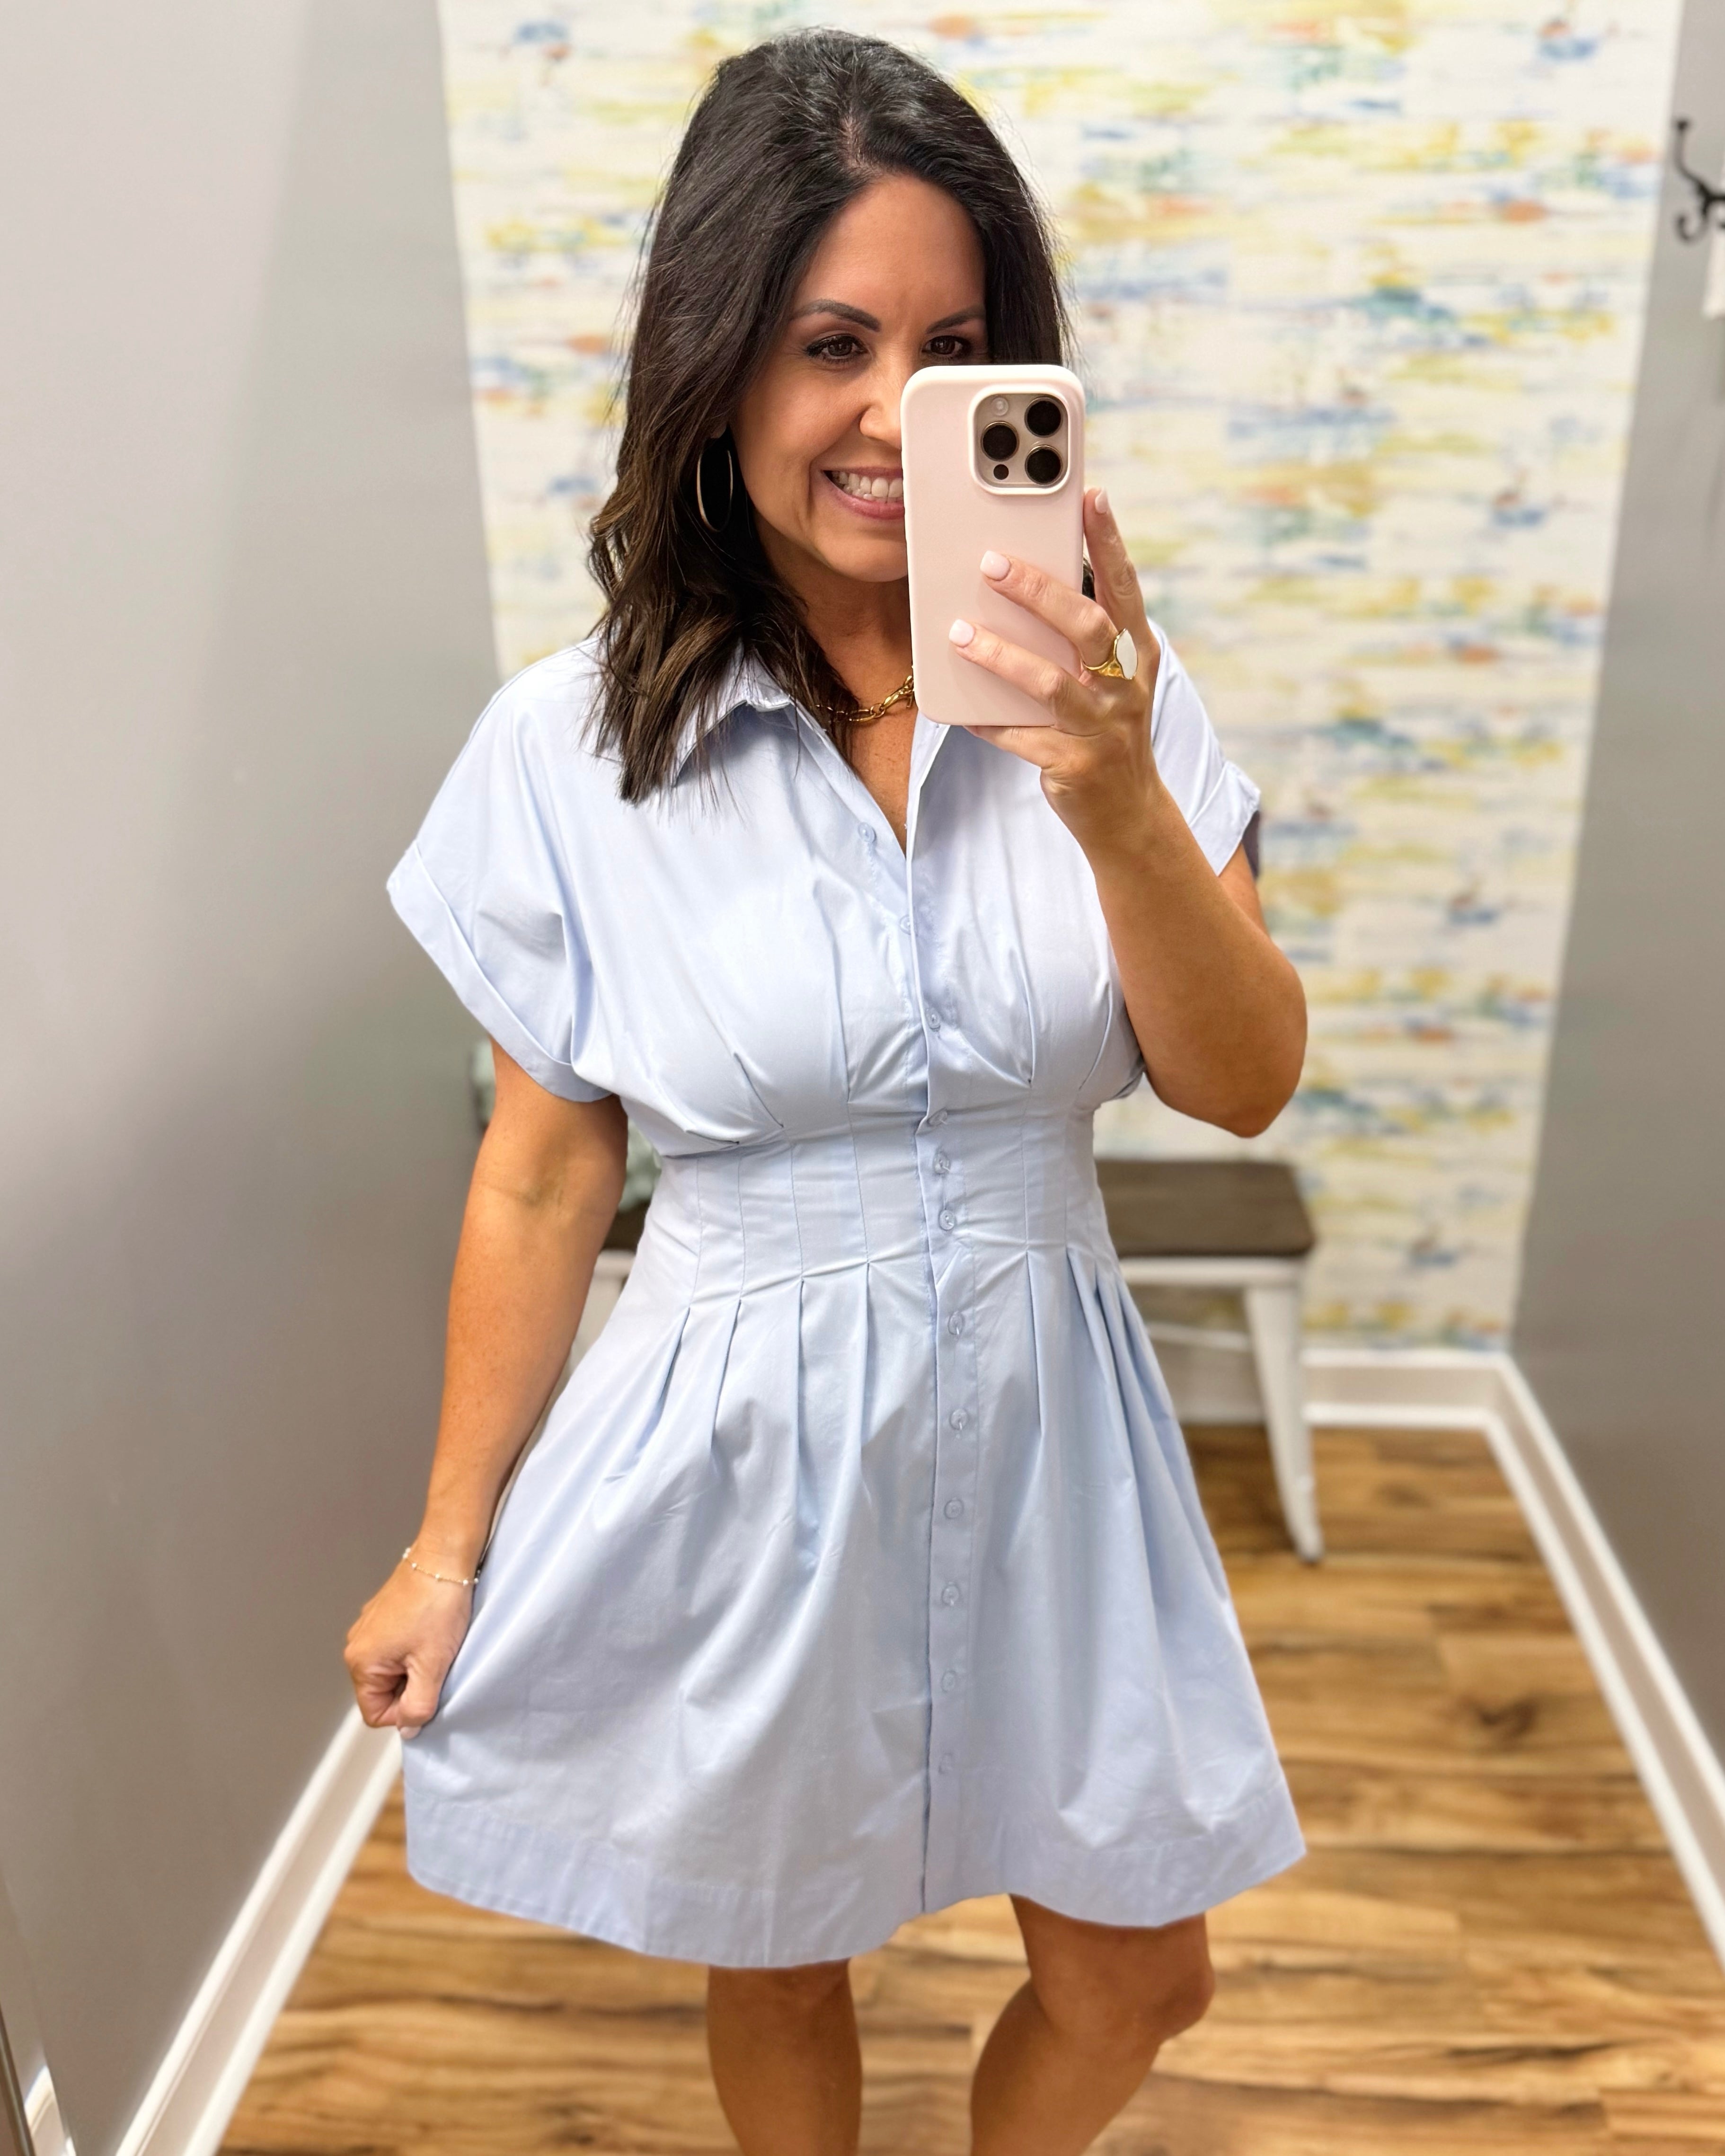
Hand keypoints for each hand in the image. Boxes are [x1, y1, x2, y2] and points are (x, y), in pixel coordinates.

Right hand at [343, 1553, 474, 1738]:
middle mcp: (357, 1644)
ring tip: (436, 1645)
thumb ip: (418, 1706)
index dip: (404, 1713)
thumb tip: (408, 1729)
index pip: (375, 1714)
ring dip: (415, 1666)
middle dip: (411, 1687)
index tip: (429, 1692)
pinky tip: (433, 1630)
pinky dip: (415, 1646)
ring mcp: (369, 1626)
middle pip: (382, 1691)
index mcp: (361, 1661)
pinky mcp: (384, 1613)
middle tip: (436, 1664)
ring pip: (392, 1668)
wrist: (445, 1556)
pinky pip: (397, 1646)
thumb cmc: (438, 1606)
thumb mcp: (433, 1666)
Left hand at [948, 487, 1169, 860]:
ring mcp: (1102, 726)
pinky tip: (958, 709)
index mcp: (1136, 652)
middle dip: (1038, 591)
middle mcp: (1125, 685)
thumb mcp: (1110, 677)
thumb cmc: (1107, 729)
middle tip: (992, 562)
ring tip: (958, 634)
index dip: (1109, 541)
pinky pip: (1021, 737)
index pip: (1124, 586)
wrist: (1127, 813)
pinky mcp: (1075, 764)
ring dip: (1001, 655)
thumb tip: (1025, 583)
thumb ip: (1082, 636)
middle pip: (1085, 626)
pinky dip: (988, 721)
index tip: (1091, 495)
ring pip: (1049, 682)